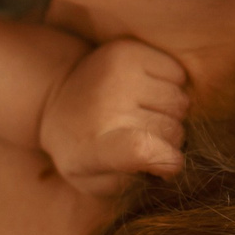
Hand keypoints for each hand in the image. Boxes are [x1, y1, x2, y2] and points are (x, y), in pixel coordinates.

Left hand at [39, 37, 189, 193]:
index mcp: (93, 145)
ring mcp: (118, 73)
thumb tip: (165, 165)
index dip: (165, 160)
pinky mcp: (129, 51)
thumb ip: (130, 183)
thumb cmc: (81, 148)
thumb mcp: (92, 181)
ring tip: (147, 113)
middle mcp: (106, 105)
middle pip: (173, 130)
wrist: (54, 98)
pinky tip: (150, 92)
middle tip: (148, 138)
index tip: (167, 166)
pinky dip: (173, 86)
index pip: (139, 149)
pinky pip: (179, 74)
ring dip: (172, 113)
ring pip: (180, 102)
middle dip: (169, 141)